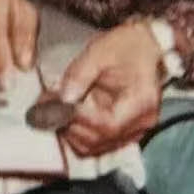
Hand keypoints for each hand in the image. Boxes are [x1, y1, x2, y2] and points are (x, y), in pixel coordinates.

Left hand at [56, 21, 164, 156]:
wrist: (146, 46)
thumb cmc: (127, 46)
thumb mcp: (100, 52)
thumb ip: (79, 75)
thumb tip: (63, 98)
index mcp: (141, 103)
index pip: (107, 125)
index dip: (78, 119)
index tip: (55, 105)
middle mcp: (140, 124)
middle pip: (99, 141)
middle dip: (68, 125)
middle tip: (46, 106)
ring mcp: (133, 131)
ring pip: (94, 147)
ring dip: (69, 132)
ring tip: (54, 109)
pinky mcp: (122, 132)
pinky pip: (96, 143)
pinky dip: (77, 133)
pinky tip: (66, 114)